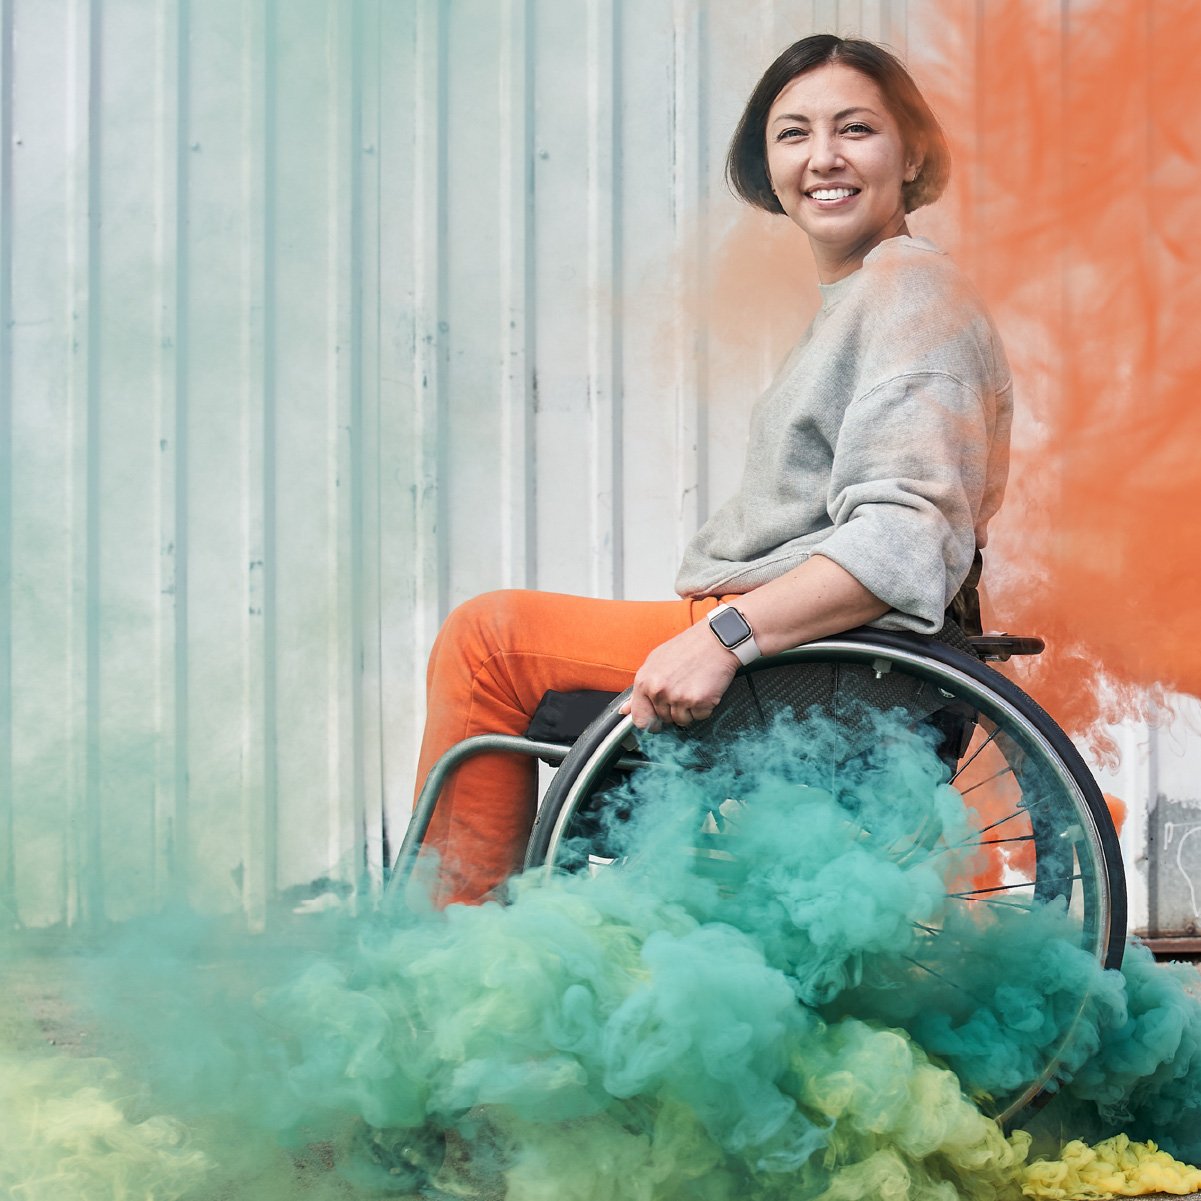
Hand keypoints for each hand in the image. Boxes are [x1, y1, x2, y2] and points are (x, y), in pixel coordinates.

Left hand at [619, 621, 738, 730]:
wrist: (717, 639)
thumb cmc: (688, 647)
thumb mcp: (657, 662)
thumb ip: (641, 688)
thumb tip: (626, 710)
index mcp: (644, 681)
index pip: (639, 718)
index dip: (650, 722)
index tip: (657, 721)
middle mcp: (658, 690)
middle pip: (664, 719)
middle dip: (674, 709)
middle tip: (684, 688)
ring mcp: (678, 697)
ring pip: (682, 720)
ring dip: (690, 709)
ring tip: (694, 687)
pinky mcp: (698, 701)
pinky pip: (700, 716)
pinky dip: (705, 707)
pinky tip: (705, 689)